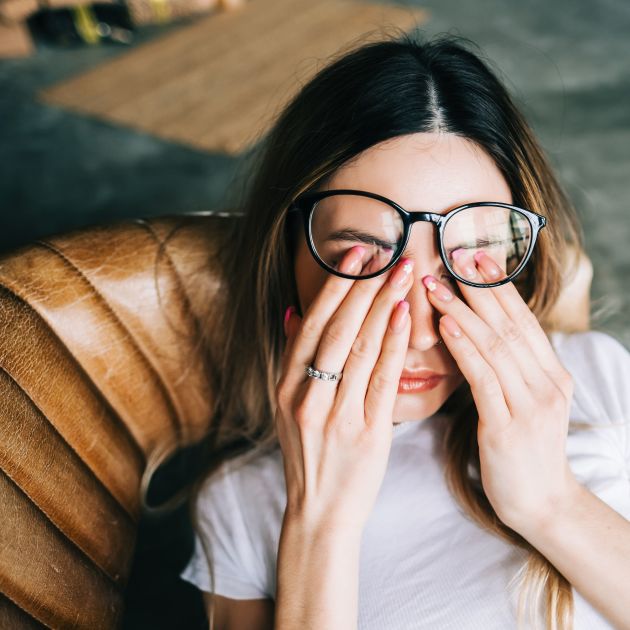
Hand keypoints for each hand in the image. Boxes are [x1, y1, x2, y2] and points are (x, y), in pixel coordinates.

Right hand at [276, 247, 413, 533]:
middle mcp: (306, 396)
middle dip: (362, 286)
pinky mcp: (366, 432)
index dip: (334, 286)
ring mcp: (335, 414)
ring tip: (403, 272)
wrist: (320, 511)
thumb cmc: (310, 453)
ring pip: (359, 348)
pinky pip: (381, 379)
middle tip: (387, 252)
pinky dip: (392, 344)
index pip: (311, 324)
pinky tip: (404, 315)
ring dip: (382, 305)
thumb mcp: (288, 405)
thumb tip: (293, 311)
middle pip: (336, 329)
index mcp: (286, 386)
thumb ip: (291, 358)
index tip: (355, 254)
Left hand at [421, 249, 579, 532]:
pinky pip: (483, 378)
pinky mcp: (508, 427)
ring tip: (435, 285)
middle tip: (452, 255)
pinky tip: (444, 326)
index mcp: (552, 374)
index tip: (475, 257)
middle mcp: (547, 383)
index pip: (522, 320)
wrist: (541, 504)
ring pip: (495, 345)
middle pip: (509, 324)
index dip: (498, 287)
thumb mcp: (524, 402)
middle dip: (479, 288)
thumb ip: (509, 368)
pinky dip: (463, 348)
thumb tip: (480, 332)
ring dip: (462, 311)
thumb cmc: (522, 450)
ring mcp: (531, 405)